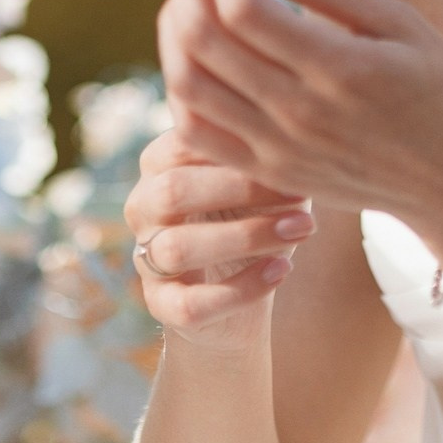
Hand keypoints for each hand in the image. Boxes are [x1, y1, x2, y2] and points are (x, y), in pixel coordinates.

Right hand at [121, 124, 314, 353]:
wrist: (238, 297)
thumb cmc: (251, 218)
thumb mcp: (258, 182)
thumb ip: (261, 154)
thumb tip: (293, 137)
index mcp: (159, 164)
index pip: (183, 143)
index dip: (237, 149)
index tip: (291, 155)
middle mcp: (142, 207)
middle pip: (173, 192)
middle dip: (240, 190)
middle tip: (300, 195)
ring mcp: (145, 258)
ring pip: (179, 249)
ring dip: (246, 238)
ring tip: (300, 230)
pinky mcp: (161, 305)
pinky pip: (191, 303)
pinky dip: (241, 288)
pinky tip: (281, 270)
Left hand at [157, 0, 442, 250]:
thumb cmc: (440, 91)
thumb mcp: (402, 25)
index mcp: (338, 70)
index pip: (242, 6)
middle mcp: (297, 114)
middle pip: (203, 38)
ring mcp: (276, 149)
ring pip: (187, 82)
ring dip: (174, 25)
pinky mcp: (266, 172)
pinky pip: (193, 129)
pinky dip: (180, 80)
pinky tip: (194, 47)